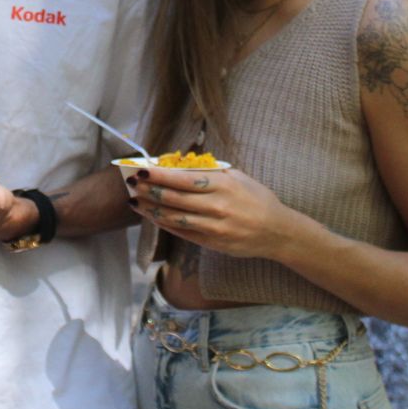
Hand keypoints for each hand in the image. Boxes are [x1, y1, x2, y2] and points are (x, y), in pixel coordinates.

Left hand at [127, 165, 296, 258]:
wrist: (277, 232)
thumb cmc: (257, 199)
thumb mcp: (238, 178)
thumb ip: (210, 172)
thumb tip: (178, 166)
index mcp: (222, 185)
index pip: (181, 179)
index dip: (158, 175)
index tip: (141, 170)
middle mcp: (216, 206)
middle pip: (173, 198)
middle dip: (148, 190)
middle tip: (130, 184)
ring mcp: (213, 226)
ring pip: (173, 217)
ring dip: (150, 209)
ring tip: (134, 201)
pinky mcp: (211, 243)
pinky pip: (181, 232)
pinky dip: (164, 224)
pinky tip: (152, 216)